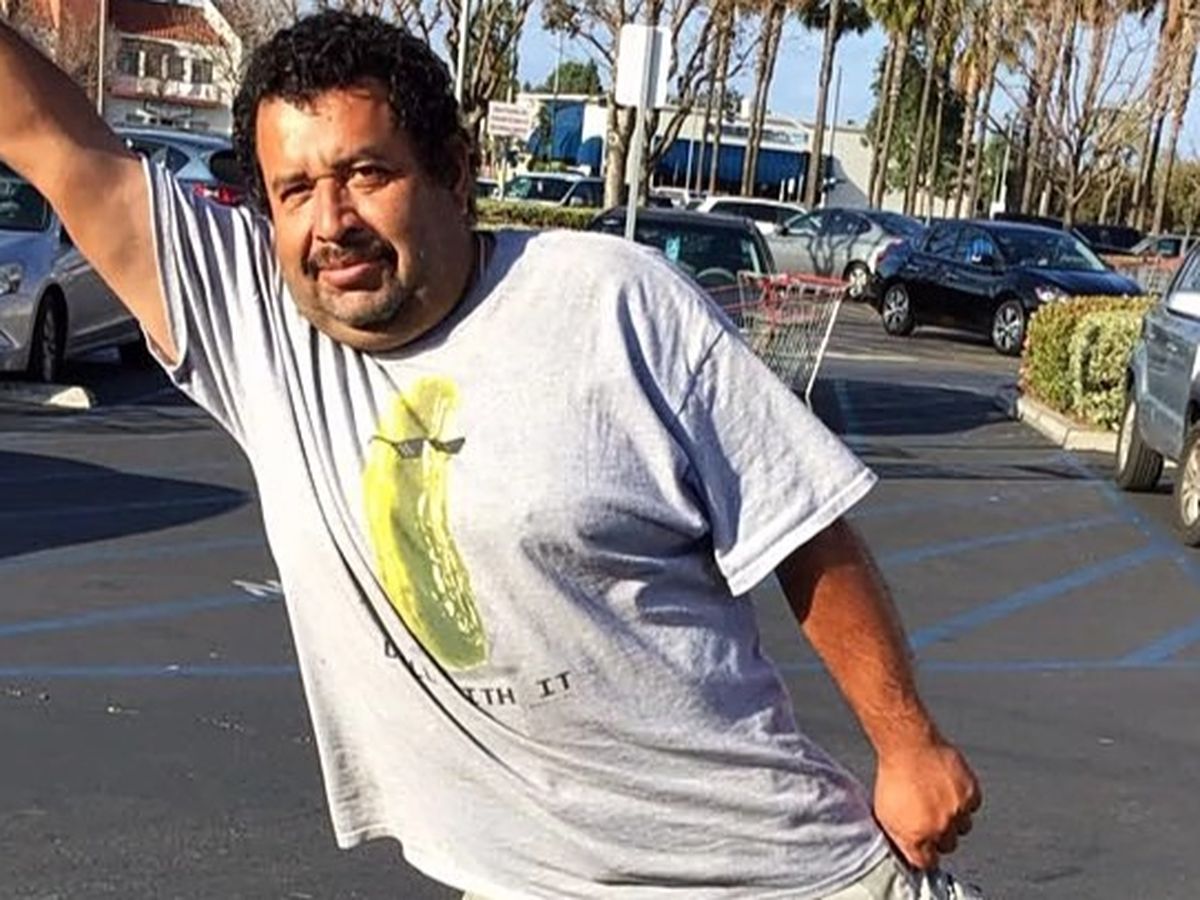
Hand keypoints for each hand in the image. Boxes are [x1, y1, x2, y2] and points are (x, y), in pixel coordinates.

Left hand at [873, 739, 981, 870]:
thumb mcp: (884, 813)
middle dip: (940, 835)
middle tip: (931, 817)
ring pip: (964, 827)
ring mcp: (957, 812)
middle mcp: (939, 828)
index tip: (925, 848)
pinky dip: (964, 799)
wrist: (908, 745)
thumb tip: (906, 850)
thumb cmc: (892, 774)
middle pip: (948, 846)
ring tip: (938, 799)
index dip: (925, 854)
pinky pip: (973, 806)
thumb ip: (899, 836)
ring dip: (954, 818)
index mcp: (916, 836)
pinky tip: (948, 788)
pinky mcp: (970, 795)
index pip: (927, 862)